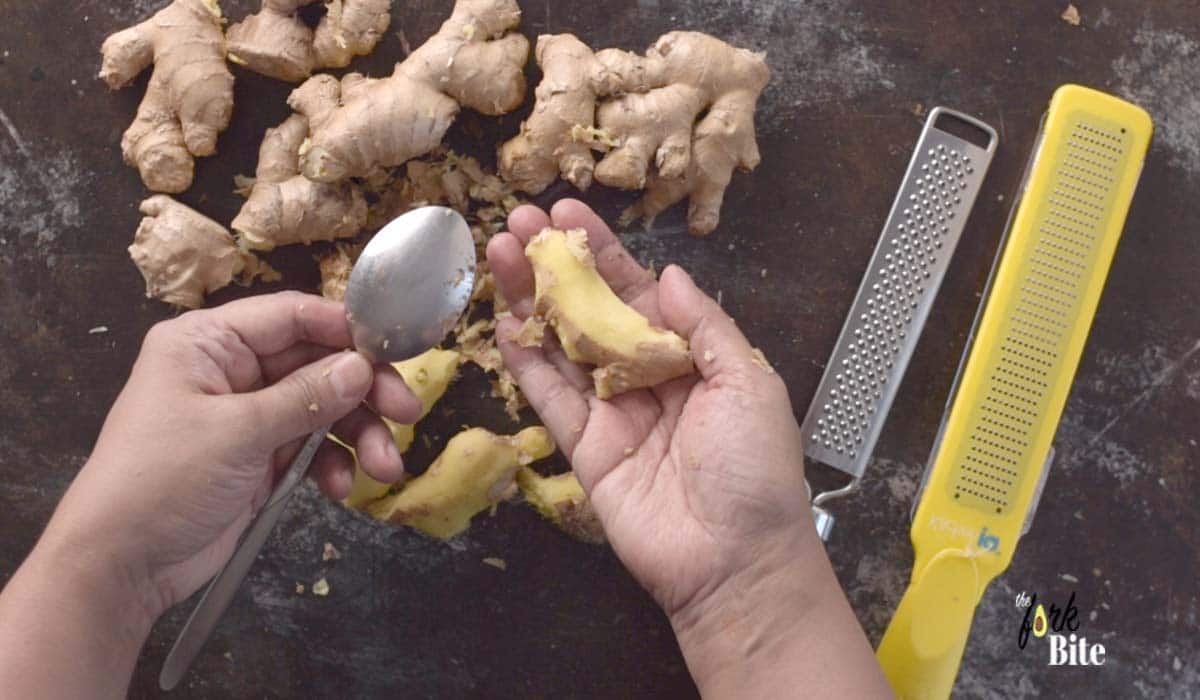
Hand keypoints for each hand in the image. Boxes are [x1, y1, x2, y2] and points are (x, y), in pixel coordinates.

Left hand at [44, 292, 420, 620]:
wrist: (119, 565)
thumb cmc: (160, 481)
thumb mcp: (236, 432)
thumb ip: (304, 398)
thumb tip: (361, 366)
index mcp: (209, 343)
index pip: (290, 316)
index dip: (345, 329)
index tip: (393, 349)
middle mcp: (231, 371)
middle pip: (316, 363)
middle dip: (362, 391)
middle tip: (406, 412)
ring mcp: (247, 415)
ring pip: (322, 407)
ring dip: (358, 434)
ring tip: (385, 467)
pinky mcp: (259, 457)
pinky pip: (311, 446)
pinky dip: (332, 464)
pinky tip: (341, 489)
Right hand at [489, 200, 811, 614]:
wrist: (734, 559)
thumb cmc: (755, 471)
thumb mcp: (748, 382)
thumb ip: (705, 325)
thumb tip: (669, 274)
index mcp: (690, 355)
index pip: (638, 291)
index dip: (602, 252)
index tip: (567, 213)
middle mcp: (645, 375)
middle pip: (590, 310)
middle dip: (555, 266)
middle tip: (519, 221)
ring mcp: (611, 411)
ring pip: (561, 345)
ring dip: (529, 300)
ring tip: (501, 253)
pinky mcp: (583, 449)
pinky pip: (548, 398)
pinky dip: (523, 361)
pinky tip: (502, 322)